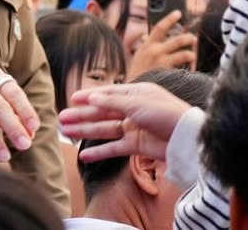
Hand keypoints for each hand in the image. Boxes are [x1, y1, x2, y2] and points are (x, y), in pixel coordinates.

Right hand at [58, 81, 191, 162]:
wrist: (186, 138)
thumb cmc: (166, 113)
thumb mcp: (138, 103)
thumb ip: (112, 102)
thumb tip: (91, 98)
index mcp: (135, 93)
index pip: (107, 94)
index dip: (89, 96)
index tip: (72, 98)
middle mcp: (132, 109)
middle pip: (102, 112)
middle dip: (82, 115)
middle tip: (61, 118)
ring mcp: (133, 128)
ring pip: (104, 129)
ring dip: (85, 131)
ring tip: (66, 133)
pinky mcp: (136, 146)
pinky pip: (113, 148)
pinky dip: (99, 152)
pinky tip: (84, 154)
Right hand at [128, 10, 196, 78]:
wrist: (134, 91)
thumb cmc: (137, 73)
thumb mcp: (139, 55)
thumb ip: (146, 45)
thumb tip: (147, 36)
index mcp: (147, 45)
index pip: (160, 27)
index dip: (170, 18)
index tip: (178, 13)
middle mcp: (155, 51)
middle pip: (177, 40)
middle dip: (188, 38)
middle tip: (193, 38)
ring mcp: (162, 63)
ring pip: (183, 54)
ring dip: (191, 54)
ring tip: (193, 55)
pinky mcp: (168, 74)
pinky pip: (183, 69)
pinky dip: (188, 68)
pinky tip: (192, 70)